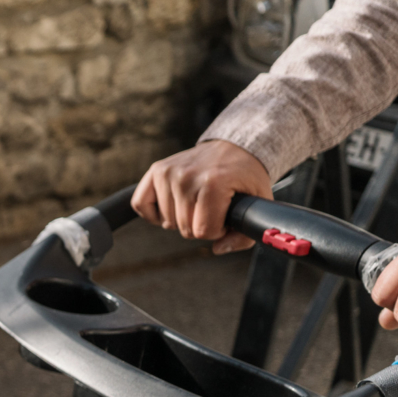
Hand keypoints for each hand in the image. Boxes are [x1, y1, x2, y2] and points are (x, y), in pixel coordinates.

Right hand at [131, 140, 274, 254]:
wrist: (234, 147)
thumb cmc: (244, 175)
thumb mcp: (256, 203)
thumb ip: (243, 235)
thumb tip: (218, 249)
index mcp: (214, 183)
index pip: (203, 231)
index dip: (217, 230)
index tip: (225, 215)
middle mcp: (187, 176)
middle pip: (185, 229)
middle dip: (200, 225)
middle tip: (212, 208)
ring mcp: (169, 172)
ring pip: (167, 222)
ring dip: (181, 219)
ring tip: (196, 203)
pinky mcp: (157, 170)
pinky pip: (141, 204)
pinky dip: (153, 213)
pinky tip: (171, 207)